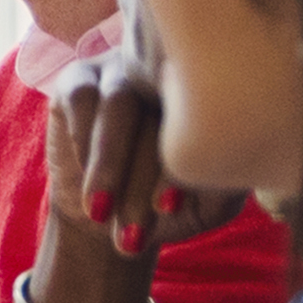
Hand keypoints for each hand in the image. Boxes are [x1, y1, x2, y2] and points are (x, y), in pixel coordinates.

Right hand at [40, 53, 244, 273]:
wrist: (107, 216)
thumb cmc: (166, 207)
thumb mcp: (205, 206)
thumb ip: (223, 186)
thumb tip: (222, 167)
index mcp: (208, 98)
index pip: (201, 121)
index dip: (180, 167)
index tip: (167, 211)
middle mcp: (168, 76)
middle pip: (159, 112)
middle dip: (141, 178)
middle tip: (131, 232)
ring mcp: (123, 71)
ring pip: (119, 105)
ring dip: (109, 164)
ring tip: (101, 212)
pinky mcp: (78, 78)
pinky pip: (82, 98)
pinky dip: (84, 143)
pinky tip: (86, 180)